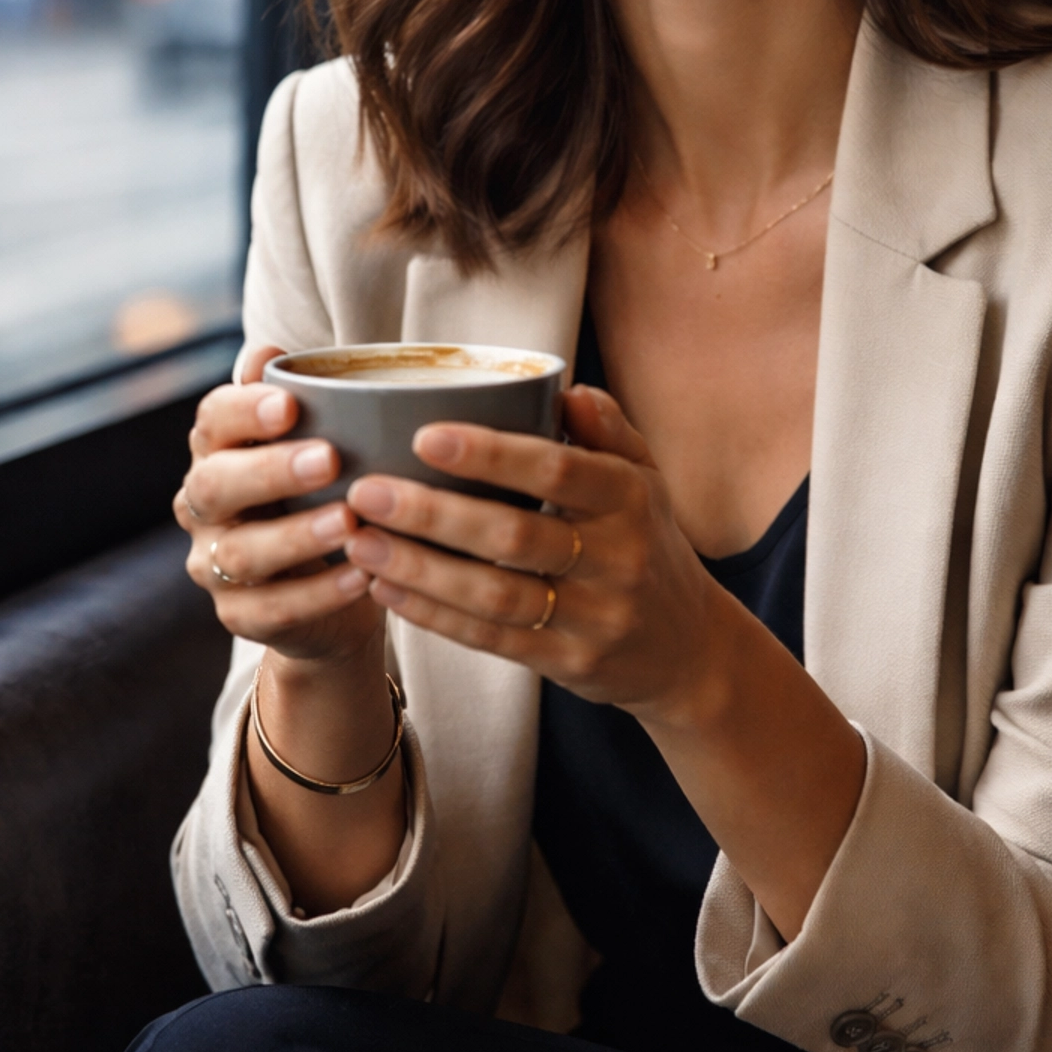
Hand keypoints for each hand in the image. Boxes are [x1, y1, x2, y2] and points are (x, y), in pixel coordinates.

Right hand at [175, 344, 379, 664]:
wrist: (336, 584)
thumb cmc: (326, 492)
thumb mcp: (319, 441)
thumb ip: (297, 397)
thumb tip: (266, 352)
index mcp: (218, 451)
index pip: (212, 421)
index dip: (245, 410)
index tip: (291, 404)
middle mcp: (203, 507)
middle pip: (216, 486)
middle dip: (270, 471)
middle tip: (329, 459)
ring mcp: (214, 566)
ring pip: (242, 553)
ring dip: (298, 535)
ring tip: (350, 521)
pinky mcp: (239, 617)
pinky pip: (273, 609)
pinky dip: (320, 593)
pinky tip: (363, 575)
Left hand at [339, 380, 866, 940]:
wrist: (689, 650)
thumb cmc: (647, 544)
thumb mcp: (645, 480)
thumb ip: (607, 430)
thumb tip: (565, 388)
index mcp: (630, 497)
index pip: (557, 468)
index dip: (491, 454)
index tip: (423, 435)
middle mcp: (617, 557)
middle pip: (513, 534)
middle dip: (432, 513)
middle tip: (366, 491)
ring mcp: (594, 616)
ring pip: (494, 594)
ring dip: (420, 570)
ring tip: (361, 544)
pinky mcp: (569, 663)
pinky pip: (492, 638)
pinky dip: (435, 615)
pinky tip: (387, 591)